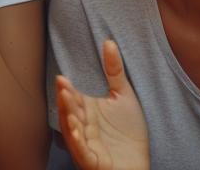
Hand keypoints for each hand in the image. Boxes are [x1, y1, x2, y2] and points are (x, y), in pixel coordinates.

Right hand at [55, 41, 149, 169]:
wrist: (137, 164)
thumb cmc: (128, 132)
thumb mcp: (123, 96)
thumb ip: (114, 70)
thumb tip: (109, 41)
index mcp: (87, 112)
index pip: (74, 98)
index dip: (67, 90)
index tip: (62, 77)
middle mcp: (83, 128)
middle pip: (70, 112)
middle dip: (65, 100)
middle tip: (62, 85)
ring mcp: (86, 145)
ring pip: (73, 130)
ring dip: (68, 118)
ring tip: (66, 103)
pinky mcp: (92, 161)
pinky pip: (82, 151)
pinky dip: (77, 142)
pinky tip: (76, 131)